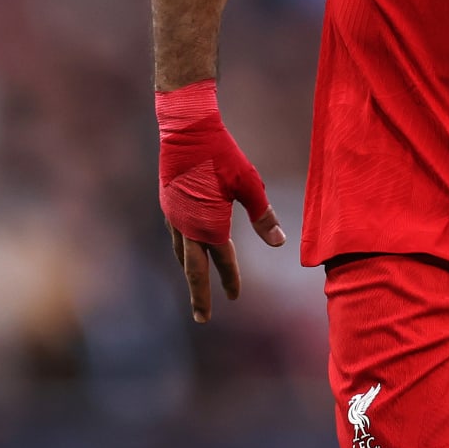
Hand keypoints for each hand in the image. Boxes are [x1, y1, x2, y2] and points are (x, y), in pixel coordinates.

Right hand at [156, 82, 286, 320]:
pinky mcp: (168, 205)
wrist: (186, 129)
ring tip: (196, 288)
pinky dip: (183, 252)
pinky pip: (176, 238)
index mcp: (208, 225)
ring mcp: (173, 216)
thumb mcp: (248, 183)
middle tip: (203, 318)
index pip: (222, 261)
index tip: (235, 297)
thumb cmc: (222, 154)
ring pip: (182, 255)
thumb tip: (280, 243)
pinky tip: (187, 250)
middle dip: (199, 295)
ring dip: (190, 273)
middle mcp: (187, 226)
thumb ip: (262, 215)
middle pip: (192, 270)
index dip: (230, 279)